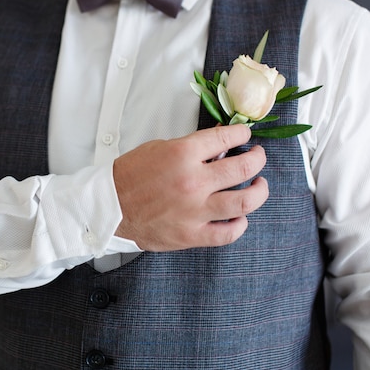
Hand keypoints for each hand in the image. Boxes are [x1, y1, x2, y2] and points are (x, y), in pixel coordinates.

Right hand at [113, 124, 267, 250]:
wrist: (109, 207)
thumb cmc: (131, 176)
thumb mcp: (159, 148)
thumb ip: (192, 146)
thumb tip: (220, 143)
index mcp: (183, 154)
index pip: (226, 138)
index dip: (242, 133)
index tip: (245, 135)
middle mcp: (193, 181)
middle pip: (244, 167)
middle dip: (258, 158)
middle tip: (258, 157)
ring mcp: (195, 211)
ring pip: (245, 201)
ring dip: (259, 191)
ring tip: (259, 185)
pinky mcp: (192, 235)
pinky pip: (228, 233)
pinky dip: (240, 224)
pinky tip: (239, 216)